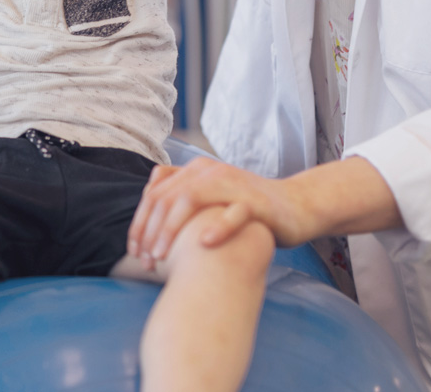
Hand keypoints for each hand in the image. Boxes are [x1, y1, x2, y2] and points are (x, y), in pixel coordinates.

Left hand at [128, 157, 313, 268]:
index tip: (134, 251)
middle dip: (150, 230)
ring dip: (172, 229)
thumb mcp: (210, 200)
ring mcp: (233, 184)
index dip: (140, 223)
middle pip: (167, 197)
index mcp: (195, 171)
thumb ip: (181, 200)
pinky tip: (204, 244)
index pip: (156, 194)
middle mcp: (210, 172)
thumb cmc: (245, 209)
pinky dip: (218, 227)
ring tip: (161, 256)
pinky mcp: (257, 202)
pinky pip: (235, 212)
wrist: (296, 206)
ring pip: (191, 199)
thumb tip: (146, 216)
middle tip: (145, 260)